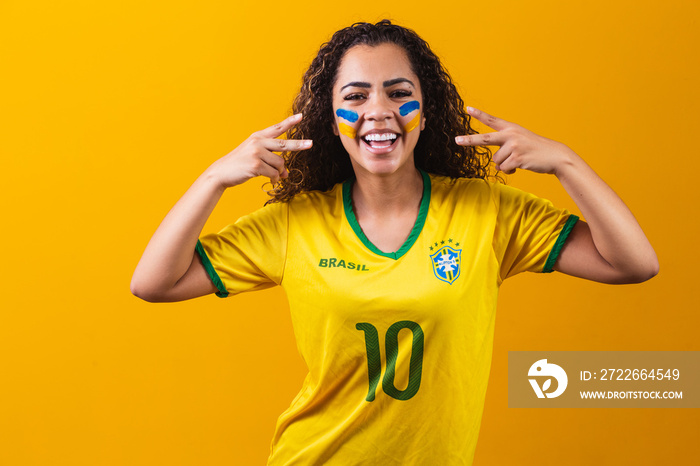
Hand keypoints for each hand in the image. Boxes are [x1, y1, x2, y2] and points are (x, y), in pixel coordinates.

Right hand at [206, 113, 312, 187]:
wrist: (222, 172)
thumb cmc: (240, 164)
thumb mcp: (255, 157)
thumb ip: (271, 160)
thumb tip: (286, 173)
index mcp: (258, 137)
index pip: (277, 128)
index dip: (289, 122)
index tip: (301, 116)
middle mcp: (258, 142)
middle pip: (284, 144)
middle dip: (299, 145)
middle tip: (311, 144)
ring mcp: (256, 153)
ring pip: (279, 163)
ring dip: (280, 172)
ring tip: (275, 176)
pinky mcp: (256, 165)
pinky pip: (274, 173)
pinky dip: (275, 178)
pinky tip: (272, 180)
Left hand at [456, 107, 575, 175]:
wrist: (555, 156)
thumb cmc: (535, 150)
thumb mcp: (520, 142)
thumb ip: (505, 149)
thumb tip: (496, 166)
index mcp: (511, 128)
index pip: (492, 120)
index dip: (479, 114)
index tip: (467, 108)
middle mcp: (511, 135)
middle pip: (485, 139)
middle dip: (469, 140)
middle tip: (456, 140)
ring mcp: (514, 146)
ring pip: (496, 161)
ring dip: (504, 165)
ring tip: (518, 160)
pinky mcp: (517, 158)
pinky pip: (504, 168)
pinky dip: (510, 170)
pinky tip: (520, 166)